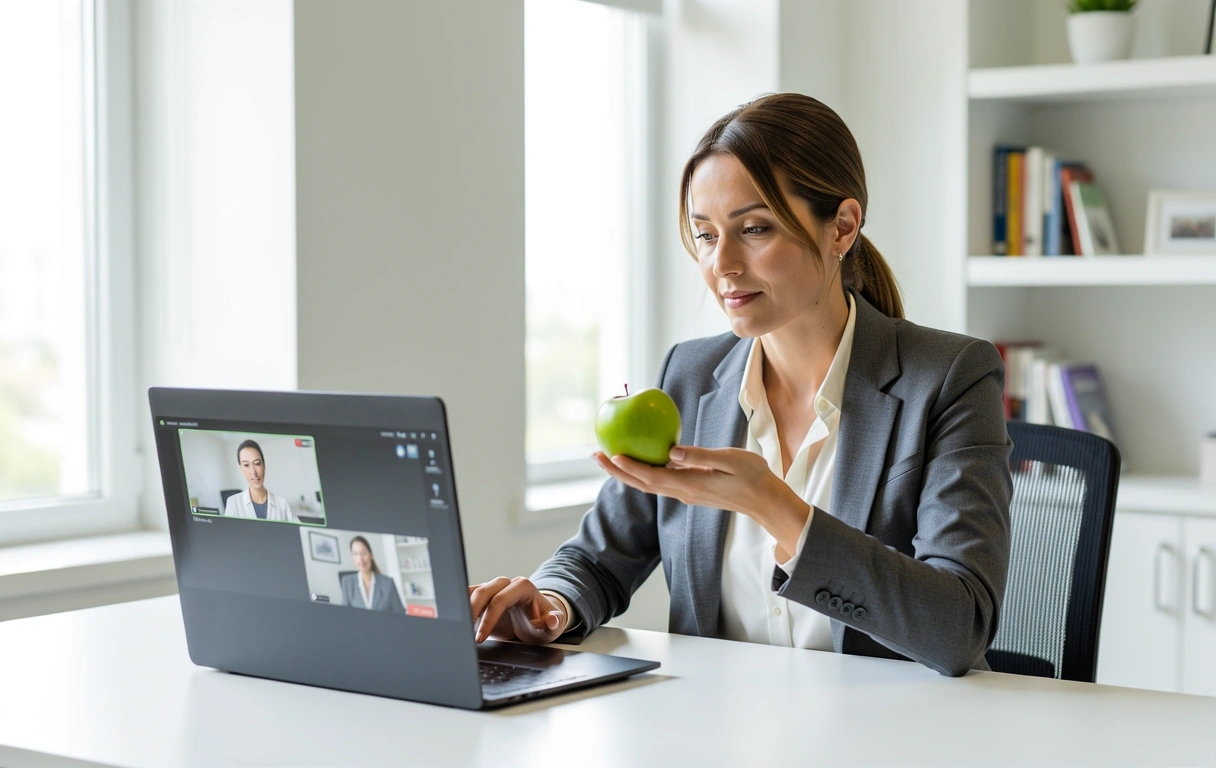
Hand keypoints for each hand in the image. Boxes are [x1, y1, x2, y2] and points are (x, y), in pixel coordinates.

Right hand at [467, 577, 566, 644]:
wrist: (536, 622)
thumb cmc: (544, 622)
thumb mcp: (553, 626)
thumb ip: (555, 623)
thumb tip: (552, 620)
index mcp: (523, 587)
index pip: (500, 600)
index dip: (489, 618)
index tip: (481, 637)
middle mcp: (506, 584)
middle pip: (483, 592)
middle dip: (472, 613)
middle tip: (466, 635)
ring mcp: (493, 589)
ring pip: (472, 592)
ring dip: (464, 609)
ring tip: (460, 629)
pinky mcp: (483, 597)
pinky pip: (468, 597)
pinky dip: (462, 609)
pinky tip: (460, 625)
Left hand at [592, 445, 777, 516]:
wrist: (765, 501)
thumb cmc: (753, 477)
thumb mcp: (730, 460)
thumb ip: (700, 456)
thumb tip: (671, 450)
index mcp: (691, 484)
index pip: (653, 477)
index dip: (630, 467)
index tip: (612, 455)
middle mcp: (683, 492)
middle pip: (642, 483)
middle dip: (617, 470)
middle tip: (596, 454)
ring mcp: (686, 493)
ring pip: (648, 484)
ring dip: (626, 472)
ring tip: (608, 456)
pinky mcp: (690, 490)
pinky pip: (660, 481)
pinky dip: (644, 471)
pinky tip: (639, 458)